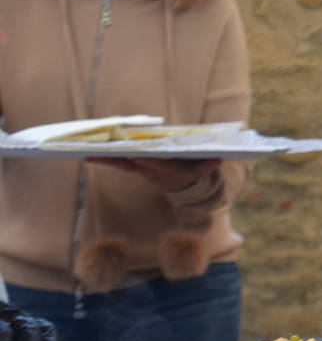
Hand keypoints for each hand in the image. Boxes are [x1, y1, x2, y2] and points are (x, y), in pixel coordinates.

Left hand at [87, 157, 221, 191]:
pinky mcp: (133, 167)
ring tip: (85, 153)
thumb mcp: (200, 172)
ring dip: (104, 159)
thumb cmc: (190, 174)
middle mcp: (147, 170)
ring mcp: (139, 169)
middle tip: (97, 154)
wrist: (180, 186)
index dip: (145, 161)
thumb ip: (207, 166)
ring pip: (119, 163)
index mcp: (163, 171)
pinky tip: (89, 154)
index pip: (153, 165)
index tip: (136, 157)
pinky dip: (104, 158)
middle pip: (129, 164)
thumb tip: (218, 159)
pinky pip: (116, 162)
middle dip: (114, 159)